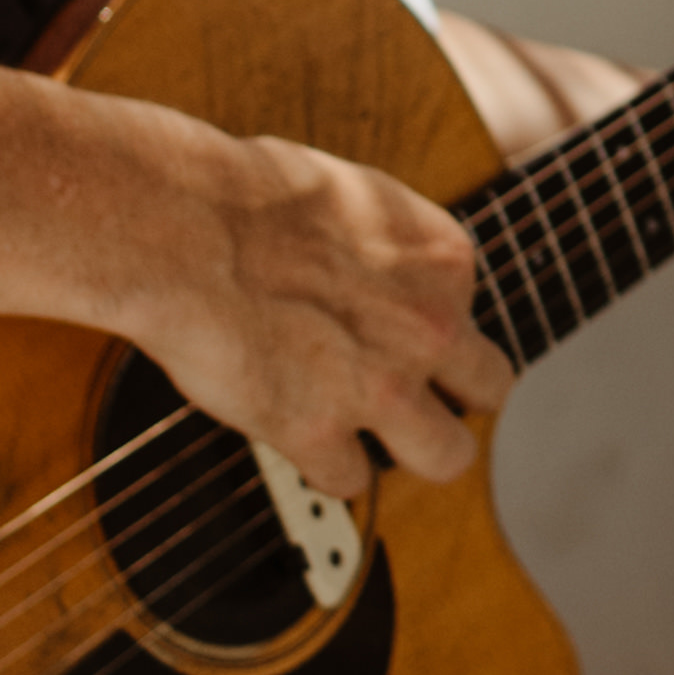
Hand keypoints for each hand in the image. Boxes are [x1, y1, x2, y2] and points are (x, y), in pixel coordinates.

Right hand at [119, 121, 506, 490]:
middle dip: (455, 395)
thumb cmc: (245, 195)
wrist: (183, 226)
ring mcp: (382, 385)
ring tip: (369, 435)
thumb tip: (382, 274)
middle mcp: (431, 326)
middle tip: (410, 394)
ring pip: (447, 456)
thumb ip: (388, 252)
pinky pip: (349, 479)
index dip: (426, 326)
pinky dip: (321, 463)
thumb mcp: (354, 199)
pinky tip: (294, 433)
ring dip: (410, 450)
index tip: (391, 328)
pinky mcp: (318, 431)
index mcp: (444, 258)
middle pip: (490, 386)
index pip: (466, 313)